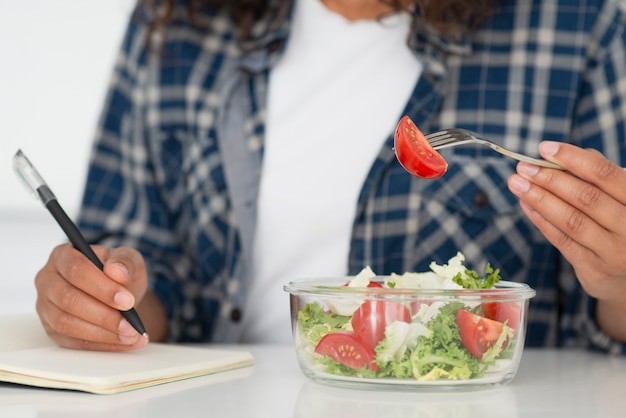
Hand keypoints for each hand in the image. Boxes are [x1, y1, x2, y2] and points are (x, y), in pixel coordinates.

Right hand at [35, 244, 149, 350]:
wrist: (118, 294)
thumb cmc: (119, 273)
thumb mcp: (129, 259)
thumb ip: (125, 261)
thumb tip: (117, 271)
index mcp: (63, 255)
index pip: (76, 270)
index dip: (101, 287)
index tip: (127, 300)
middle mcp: (48, 280)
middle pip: (68, 299)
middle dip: (103, 315)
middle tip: (131, 324)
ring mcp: (46, 306)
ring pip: (66, 324)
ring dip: (102, 333)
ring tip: (130, 335)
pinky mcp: (52, 329)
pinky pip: (73, 342)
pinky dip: (101, 344)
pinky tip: (123, 343)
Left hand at [508, 141, 625, 340]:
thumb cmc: (622, 224)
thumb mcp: (622, 198)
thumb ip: (599, 177)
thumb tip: (562, 157)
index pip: (606, 175)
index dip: (573, 159)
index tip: (544, 148)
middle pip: (585, 198)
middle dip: (549, 179)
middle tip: (523, 167)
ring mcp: (614, 252)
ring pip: (571, 221)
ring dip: (539, 199)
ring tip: (517, 183)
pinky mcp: (594, 270)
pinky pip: (562, 241)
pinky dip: (541, 220)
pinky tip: (526, 205)